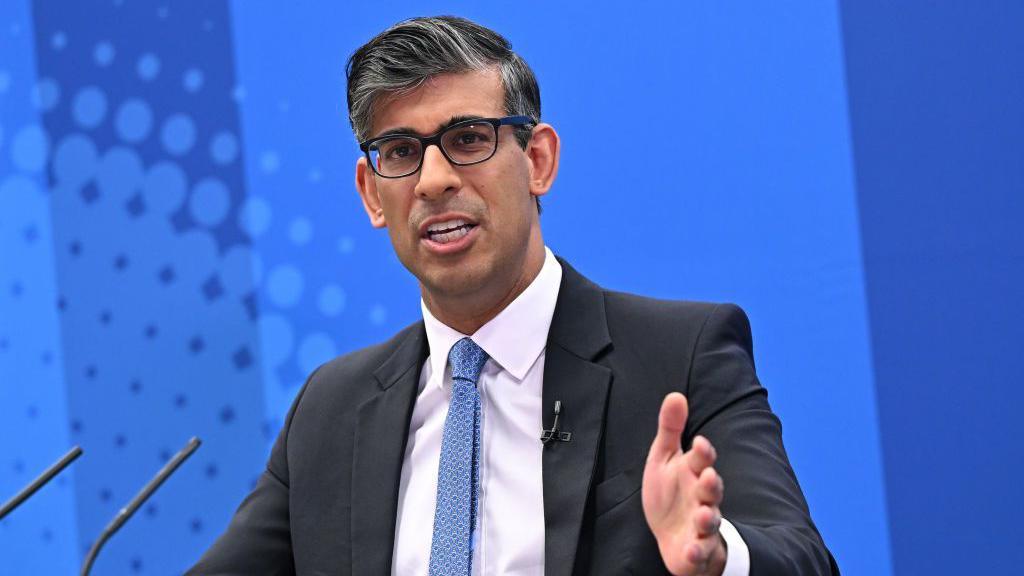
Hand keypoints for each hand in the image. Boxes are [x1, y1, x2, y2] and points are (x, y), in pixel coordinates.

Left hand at [642, 393, 726, 575]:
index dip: (702, 452)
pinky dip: (697, 552)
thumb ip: (670, 429)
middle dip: (712, 484)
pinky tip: (692, 550)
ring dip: (707, 518)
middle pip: (712, 490)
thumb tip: (675, 394)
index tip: (698, 442)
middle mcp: (703, 499)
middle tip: (708, 477)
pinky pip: (700, 553)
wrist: (671, 536)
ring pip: (710, 521)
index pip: (702, 460)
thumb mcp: (664, 459)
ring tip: (702, 514)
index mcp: (694, 474)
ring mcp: (701, 526)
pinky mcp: (696, 550)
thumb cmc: (671, 494)